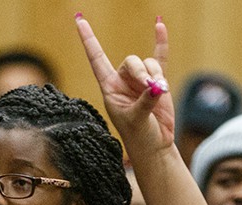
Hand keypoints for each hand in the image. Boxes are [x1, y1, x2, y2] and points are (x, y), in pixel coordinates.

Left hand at [76, 15, 174, 152]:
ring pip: (149, 64)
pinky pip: (159, 58)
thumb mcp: (137, 120)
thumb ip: (144, 101)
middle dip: (142, 72)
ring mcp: (141, 80)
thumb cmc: (139, 137)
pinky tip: (159, 25)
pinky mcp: (157, 82)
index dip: (89, 40)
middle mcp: (123, 81)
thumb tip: (155, 85)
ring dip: (156, 75)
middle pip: (131, 61)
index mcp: (109, 87)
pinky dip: (161, 43)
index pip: (96, 59)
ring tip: (161, 93)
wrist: (155, 145)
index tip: (80, 20)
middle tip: (151, 86)